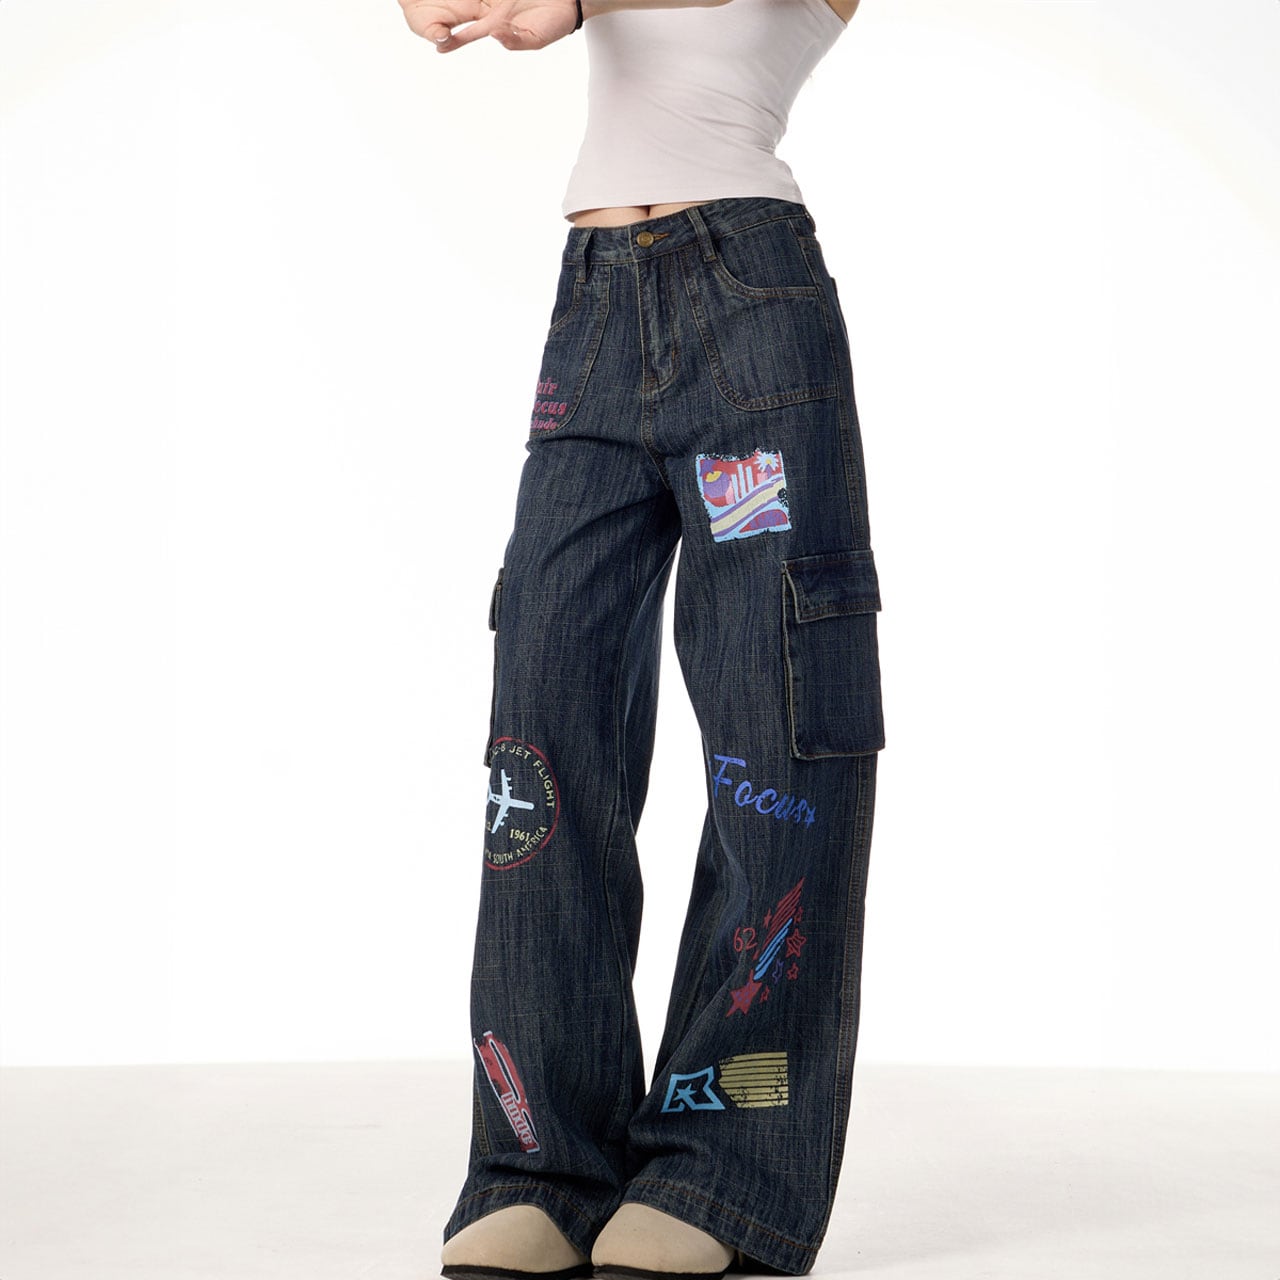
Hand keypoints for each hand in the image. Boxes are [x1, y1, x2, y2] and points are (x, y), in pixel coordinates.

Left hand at [398, 0, 579, 51]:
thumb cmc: (554, 21)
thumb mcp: (536, 39)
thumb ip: (515, 40)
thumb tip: (494, 35)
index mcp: (498, 24)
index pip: (470, 33)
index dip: (455, 41)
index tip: (438, 48)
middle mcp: (494, 8)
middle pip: (465, 10)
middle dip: (448, 14)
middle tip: (421, 14)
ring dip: (459, 3)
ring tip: (433, 4)